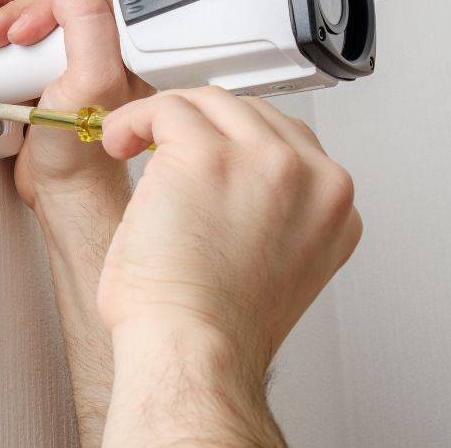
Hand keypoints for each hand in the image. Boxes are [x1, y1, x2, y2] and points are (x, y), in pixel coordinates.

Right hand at [0, 0, 152, 206]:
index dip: (53, 5)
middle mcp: (101, 47)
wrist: (58, 188)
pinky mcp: (46, 69)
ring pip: (36, 13)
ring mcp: (71, 57)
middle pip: (56, 0)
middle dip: (21, 13)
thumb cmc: (81, 153)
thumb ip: (89, 27)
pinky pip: (21, 35)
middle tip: (4, 39)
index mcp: (126, 45)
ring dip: (3, 11)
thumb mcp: (92, 82)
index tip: (28, 32)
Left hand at [97, 87, 361, 445]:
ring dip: (162, 118)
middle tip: (156, 145)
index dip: (232, 143)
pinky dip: (132, 120)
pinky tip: (117, 142)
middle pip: (249, 114)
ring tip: (130, 143)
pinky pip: (165, 108)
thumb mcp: (275, 265)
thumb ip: (275, 216)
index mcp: (333, 209)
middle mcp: (311, 180)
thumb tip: (233, 187)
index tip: (196, 154)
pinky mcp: (208, 154)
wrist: (191, 349)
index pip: (288, 142)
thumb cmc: (212, 327)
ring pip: (207, 102)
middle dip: (195, 127)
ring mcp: (264, 161)